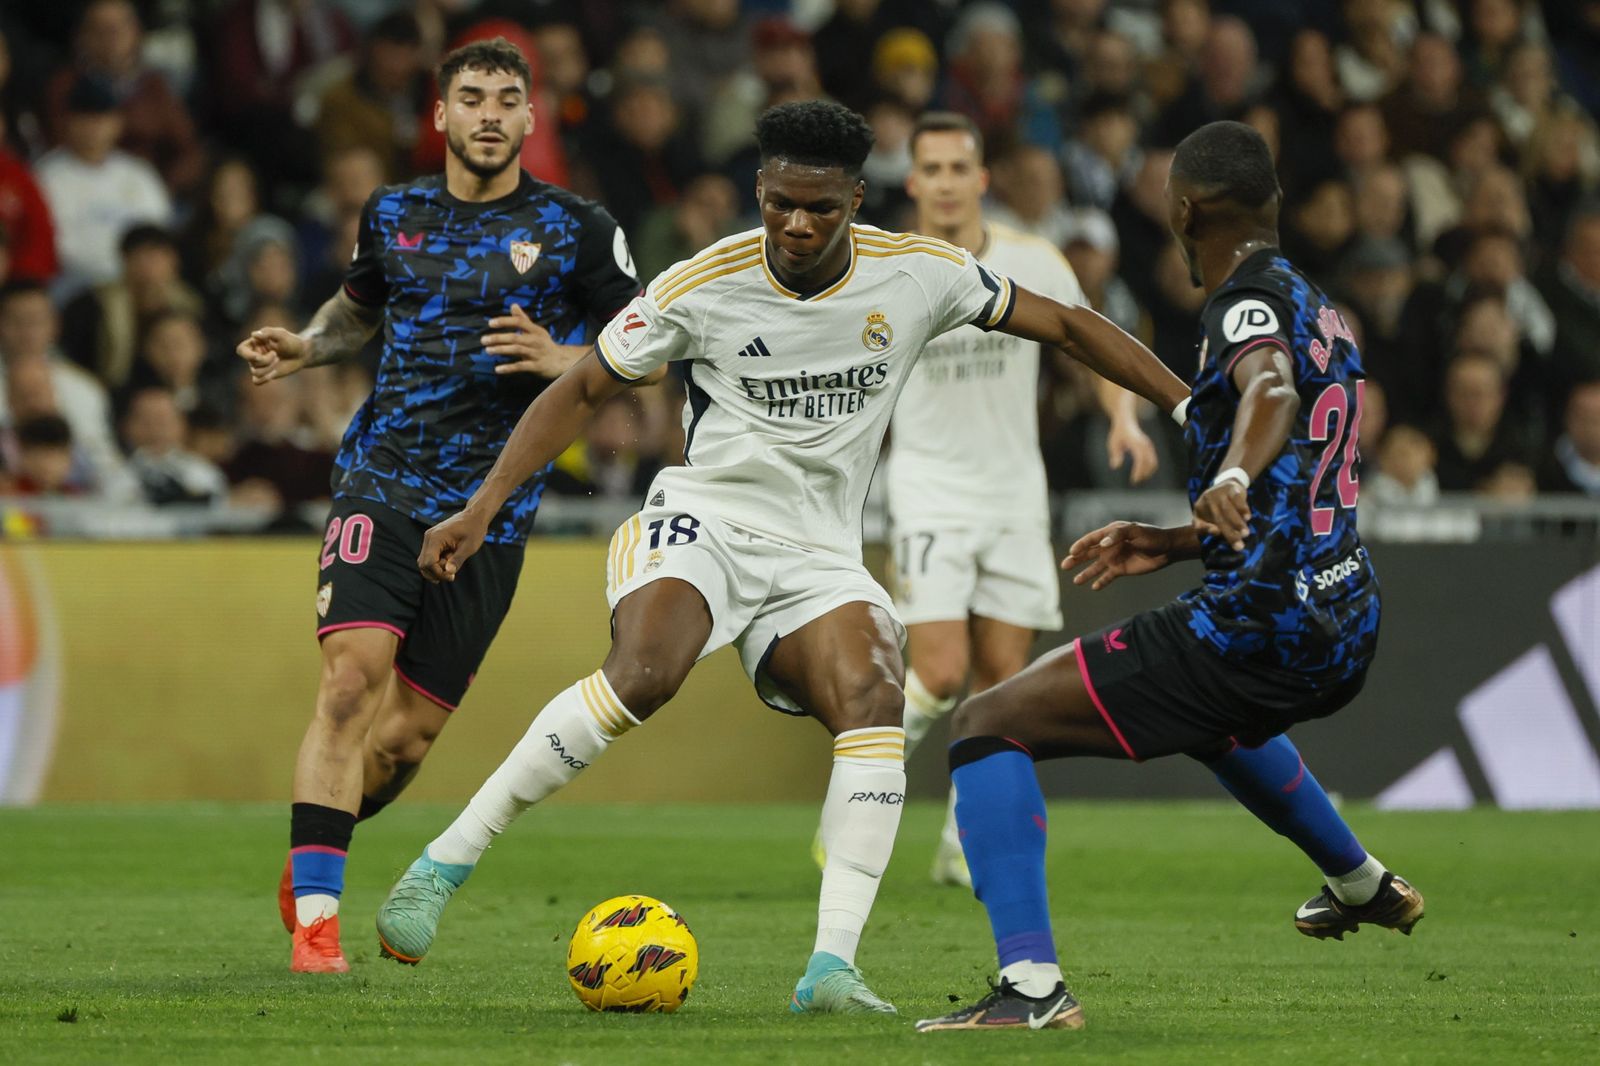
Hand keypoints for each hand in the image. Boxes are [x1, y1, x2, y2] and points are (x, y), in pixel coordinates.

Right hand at [237, 327, 308, 383]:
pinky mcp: (265, 375)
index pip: (241, 350)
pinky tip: (274, 373)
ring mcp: (259, 365)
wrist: (302, 354)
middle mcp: (254, 354)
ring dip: (269, 368)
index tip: (259, 356)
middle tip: (276, 354)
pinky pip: (257, 381)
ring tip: (278, 360)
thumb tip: (253, 334)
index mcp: (254, 343)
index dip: (247, 355)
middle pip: (252, 363)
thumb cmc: (291, 341)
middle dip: (265, 360)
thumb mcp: (281, 334)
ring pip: (256, 372)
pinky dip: (265, 379)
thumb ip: (268, 332)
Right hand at [418, 509, 488, 582]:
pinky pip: (430, 557)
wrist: (474, 516)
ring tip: (452, 565)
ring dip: (437, 569)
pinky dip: (438, 563)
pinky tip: (450, 560)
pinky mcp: (433, 541)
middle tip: (452, 574)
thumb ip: (457, 560)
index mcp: (436, 538)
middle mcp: (429, 537)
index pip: (428, 563)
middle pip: (423, 564)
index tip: (452, 576)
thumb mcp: (469, 547)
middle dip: (436, 573)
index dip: (438, 573)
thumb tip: (448, 572)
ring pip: (424, 562)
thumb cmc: (474, 530)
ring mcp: (429, 539)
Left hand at [484, 304, 571, 376]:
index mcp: (535, 330)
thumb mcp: (536, 330)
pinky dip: (509, 368)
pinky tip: (498, 369)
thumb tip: (513, 305)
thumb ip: (523, 319)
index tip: (491, 323)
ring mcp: (537, 354)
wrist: (562, 361)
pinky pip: (521, 366)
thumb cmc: (545, 344)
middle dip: (498, 338)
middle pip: (515, 337)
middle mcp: (536, 340)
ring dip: (501, 350)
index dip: (505, 321)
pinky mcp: (537, 366)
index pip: (519, 322)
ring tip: (488, 350)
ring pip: (517, 350)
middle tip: (484, 340)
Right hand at [1061, 521, 1175, 589]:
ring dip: (1085, 573)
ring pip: (1095, 567)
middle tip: (1064, 566)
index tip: (1072, 552)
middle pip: (1089, 554)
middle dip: (1076, 560)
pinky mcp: (1121, 570)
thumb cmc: (1152, 536)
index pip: (1092, 539)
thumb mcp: (1135, 531)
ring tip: (1076, 581)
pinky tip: (1094, 587)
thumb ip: (1118, 535)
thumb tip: (1102, 544)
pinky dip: (1101, 582)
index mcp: (1111, 534)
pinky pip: (1107, 577)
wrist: (1167, 549)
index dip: (1081, 545)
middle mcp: (1110, 546)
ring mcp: (1114, 558)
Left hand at [1105, 416, 1158, 483]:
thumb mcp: (1113, 443)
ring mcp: (1148, 445)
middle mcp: (1144, 444)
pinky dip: (1149, 468)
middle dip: (1144, 473)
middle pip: (1149, 462)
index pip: (1140, 459)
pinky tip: (1142, 474)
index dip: (1138, 470)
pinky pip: (1153, 459)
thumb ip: (1115, 455)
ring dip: (1148, 472)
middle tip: (1135, 481)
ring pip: (1153, 462)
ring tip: (1138, 479)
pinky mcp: (1149, 447)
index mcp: (1136, 443)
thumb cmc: (1118, 433)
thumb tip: (1115, 466)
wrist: (1126, 421)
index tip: (1134, 479)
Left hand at [1193, 481, 1250, 550]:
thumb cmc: (1216, 506)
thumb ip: (1211, 528)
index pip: (1198, 522)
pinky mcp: (1230, 488)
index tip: (1216, 533)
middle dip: (1229, 534)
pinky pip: (1236, 499)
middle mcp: (1206, 501)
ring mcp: (1218, 493)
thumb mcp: (1209, 516)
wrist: (1226, 484)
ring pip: (1227, 510)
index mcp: (1198, 510)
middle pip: (1217, 519)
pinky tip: (1247, 517)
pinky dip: (1243, 509)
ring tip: (1245, 534)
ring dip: (1237, 523)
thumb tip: (1217, 533)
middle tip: (1239, 546)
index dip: (1206, 528)